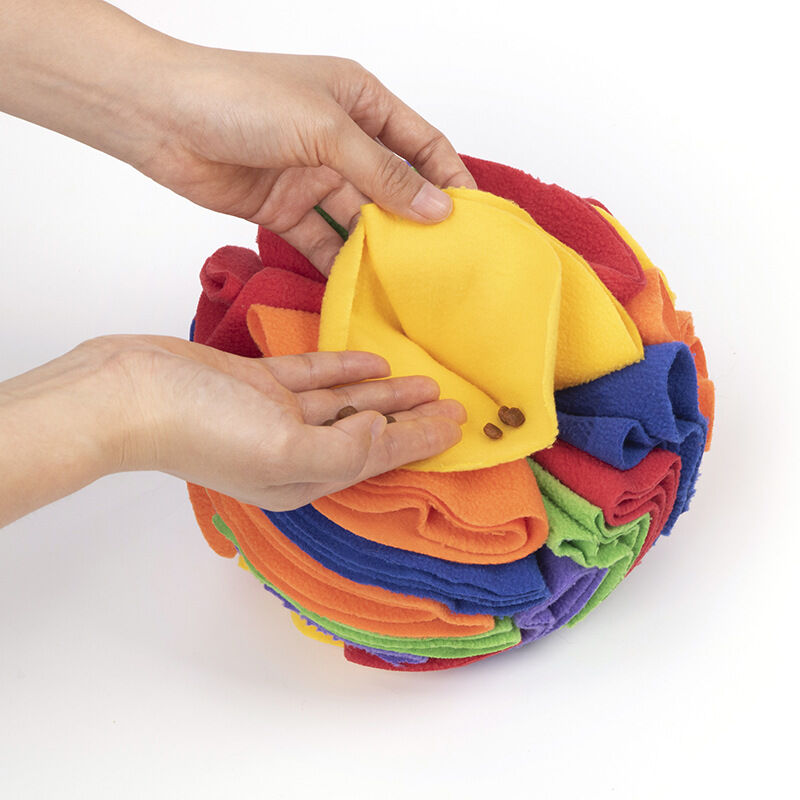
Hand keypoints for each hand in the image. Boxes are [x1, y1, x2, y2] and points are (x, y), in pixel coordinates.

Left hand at [0, 2, 476, 272]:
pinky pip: (322, 241)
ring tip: (408, 286)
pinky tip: (359, 289)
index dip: (450, 178)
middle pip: (393, 187)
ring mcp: (313, 176)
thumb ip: (383, 173)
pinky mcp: (284, 208)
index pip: (422, 143)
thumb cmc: (240, 99)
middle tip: (444, 264)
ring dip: (379, 250)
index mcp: (360, 101)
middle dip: (417, 223)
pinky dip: (338, 264)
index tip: (473, 221)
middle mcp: (341, 139)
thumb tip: (436, 209)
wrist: (159, 117)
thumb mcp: (326, 130)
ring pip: (359, 220)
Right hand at [0, 335, 464, 525]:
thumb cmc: (201, 428)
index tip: (463, 428)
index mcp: (305, 478)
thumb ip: (345, 449)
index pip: (379, 460)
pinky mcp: (257, 384)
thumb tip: (385, 437)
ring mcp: (275, 415)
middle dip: (412, 422)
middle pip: (369, 434)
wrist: (128, 393)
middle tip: (455, 404)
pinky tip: (373, 363)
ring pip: (346, 403)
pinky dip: (345, 370)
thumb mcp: (284, 450)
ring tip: (426, 380)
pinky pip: (314, 376)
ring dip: (386, 395)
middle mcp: (295, 451)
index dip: (422, 444)